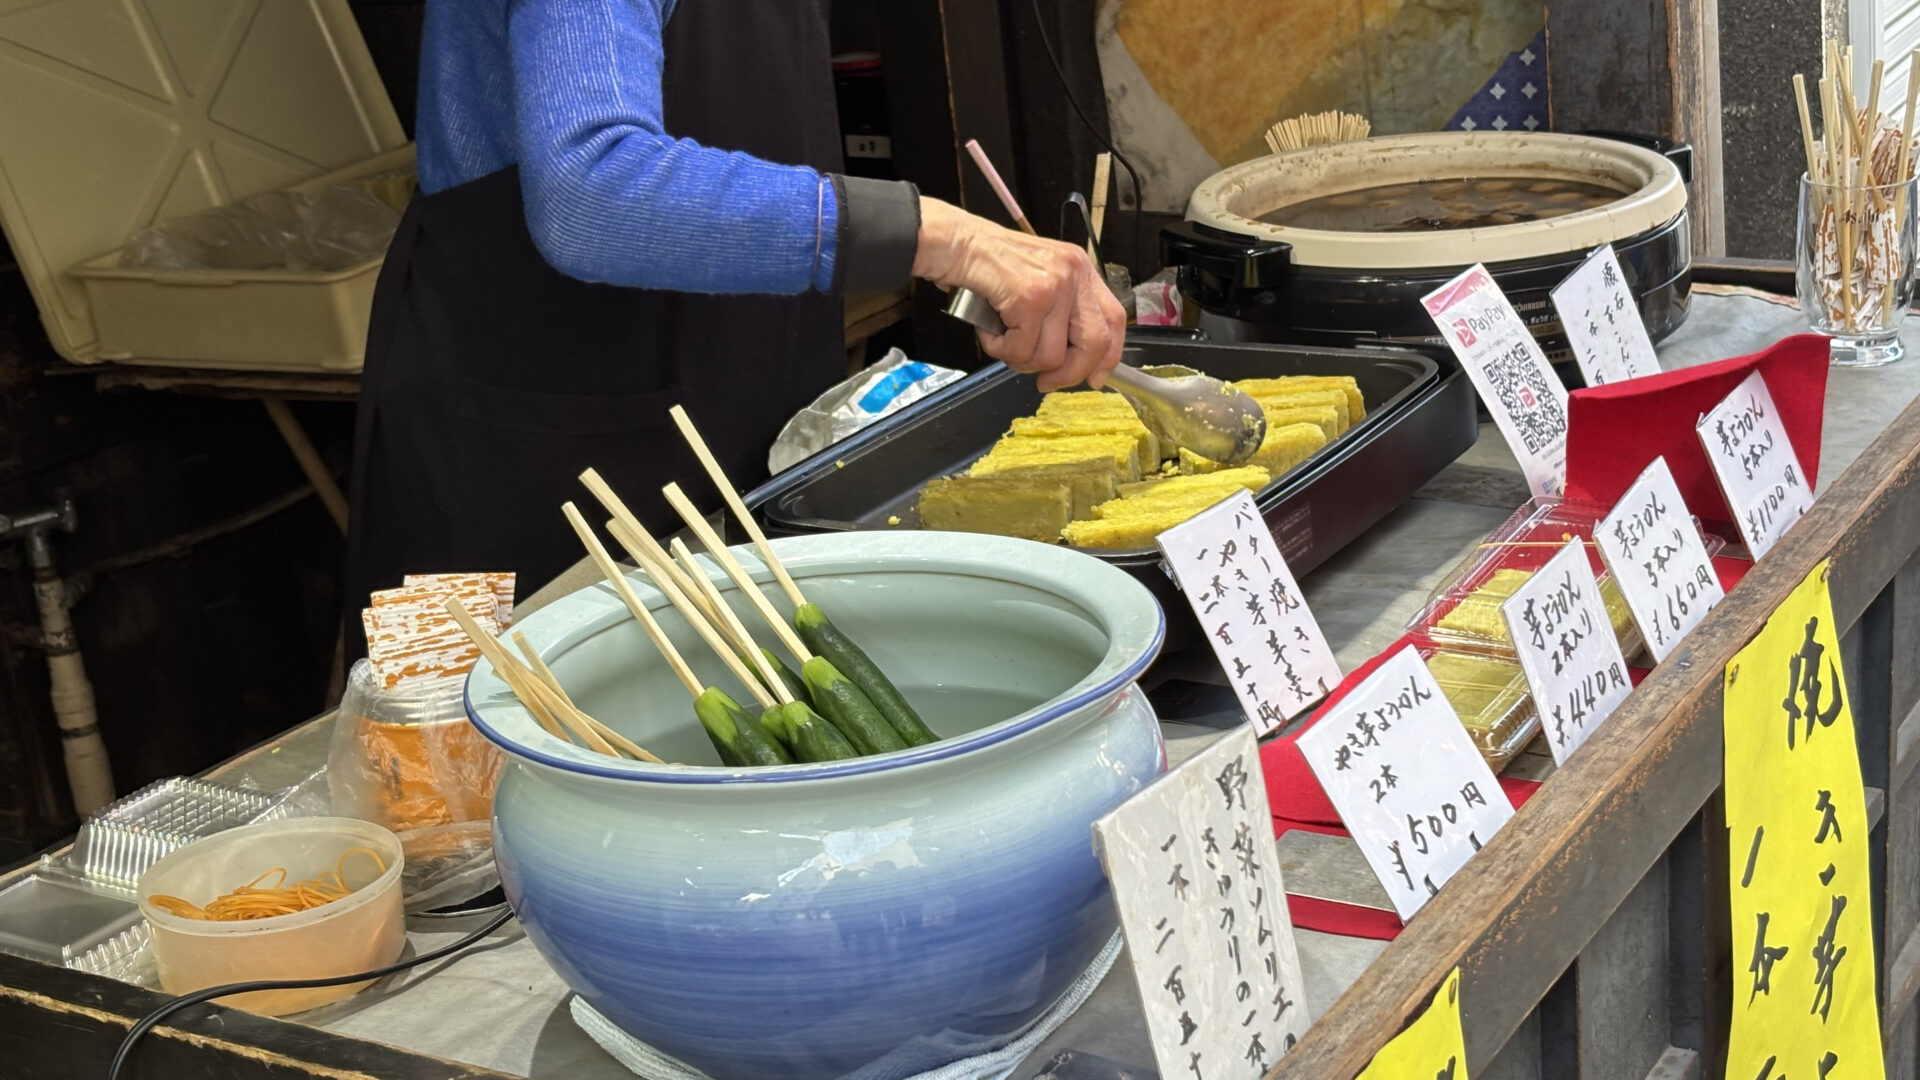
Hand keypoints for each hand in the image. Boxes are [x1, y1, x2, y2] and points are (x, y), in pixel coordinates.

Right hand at [913, 197, 1124, 391]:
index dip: (1108, 356)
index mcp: (1081, 270)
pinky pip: (1021, 349)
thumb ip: (1059, 313)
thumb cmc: (989, 266)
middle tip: (1045, 381)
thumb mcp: (1037, 281)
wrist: (956, 243)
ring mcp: (1054, 285)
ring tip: (1002, 341)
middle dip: (1068, 374)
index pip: (1113, 320)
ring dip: (1021, 360)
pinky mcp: (1029, 298)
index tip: (1094, 378)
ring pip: (1052, 355)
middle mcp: (1074, 274)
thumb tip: (1070, 361)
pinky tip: (989, 331)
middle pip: (1094, 343)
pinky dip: (1000, 349)